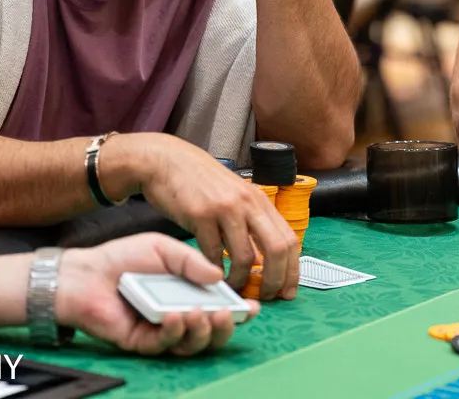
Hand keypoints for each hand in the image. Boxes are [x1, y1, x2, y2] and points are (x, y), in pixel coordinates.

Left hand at [56, 233, 258, 354]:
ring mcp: (162, 330)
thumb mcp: (163, 249)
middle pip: (211, 332)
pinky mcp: (143, 342)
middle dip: (225, 326)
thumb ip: (190, 261)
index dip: (238, 309)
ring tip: (200, 313)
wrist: (88, 271)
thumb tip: (218, 275)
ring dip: (202, 331)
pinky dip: (174, 332)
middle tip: (227, 313)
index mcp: (187, 293)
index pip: (219, 306)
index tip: (253, 304)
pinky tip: (174, 316)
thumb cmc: (123, 257)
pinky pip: (164, 344)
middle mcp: (179, 314)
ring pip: (192, 343)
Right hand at [102, 134, 299, 300]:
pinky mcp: (200, 215)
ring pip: (245, 257)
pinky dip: (213, 270)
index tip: (287, 291)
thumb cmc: (198, 181)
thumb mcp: (232, 194)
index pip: (289, 239)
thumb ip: (249, 219)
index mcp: (258, 199)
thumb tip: (263, 258)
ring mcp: (224, 208)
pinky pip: (213, 254)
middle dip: (275, 280)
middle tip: (266, 297)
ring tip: (233, 287)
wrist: (165, 161)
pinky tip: (210, 273)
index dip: (292, 270)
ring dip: (241, 280)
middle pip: (277, 249)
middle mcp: (247, 202)